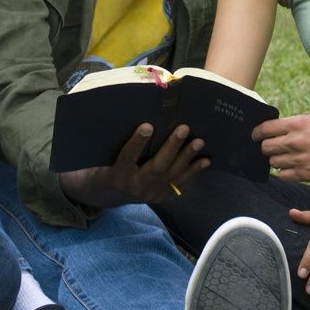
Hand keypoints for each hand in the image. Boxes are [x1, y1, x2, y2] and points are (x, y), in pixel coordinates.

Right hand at [59, 123, 208, 207]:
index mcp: (117, 174)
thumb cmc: (105, 166)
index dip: (138, 142)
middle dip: (172, 147)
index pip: (128, 157)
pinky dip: (193, 171)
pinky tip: (205, 160)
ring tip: (199, 142)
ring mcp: (149, 194)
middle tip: (184, 128)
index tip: (148, 125)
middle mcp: (134, 186)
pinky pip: (178, 184)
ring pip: (171, 175)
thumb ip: (116, 141)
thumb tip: (130, 112)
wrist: (107, 195)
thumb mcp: (104, 156)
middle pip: (157, 166)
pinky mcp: (160, 197)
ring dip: (187, 157)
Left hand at [253, 113, 309, 181]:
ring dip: (277, 160)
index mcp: (297, 124)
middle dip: (266, 147)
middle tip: (272, 147)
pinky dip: (285, 172)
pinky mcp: (306, 175)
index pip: (265, 129)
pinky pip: (284, 176)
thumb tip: (274, 130)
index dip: (257, 133)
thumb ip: (293, 125)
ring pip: (273, 162)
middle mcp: (295, 142)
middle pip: (266, 147)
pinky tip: (292, 167)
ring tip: (286, 157)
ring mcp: (300, 159)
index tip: (255, 136)